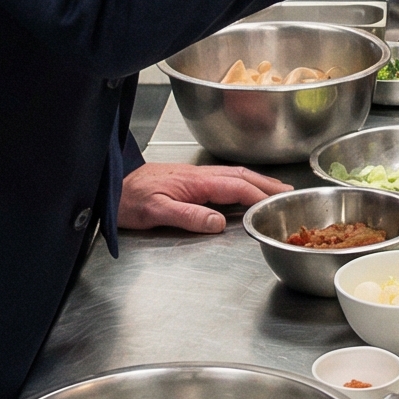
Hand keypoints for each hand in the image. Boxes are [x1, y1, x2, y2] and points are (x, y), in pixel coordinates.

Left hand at [118, 161, 287, 233]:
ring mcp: (194, 177)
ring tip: (274, 189)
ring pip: (233, 175)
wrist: (111, 185)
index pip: (235, 187)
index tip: (276, 203)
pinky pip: (223, 180)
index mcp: (195, 182)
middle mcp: (198, 176)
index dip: (259, 195)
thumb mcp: (155, 212)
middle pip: (240, 176)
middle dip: (266, 183)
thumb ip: (188, 216)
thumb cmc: (129, 199)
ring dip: (256, 181)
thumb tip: (218, 222)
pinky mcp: (189, 181)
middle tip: (287, 191)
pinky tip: (243, 191)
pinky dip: (241, 183)